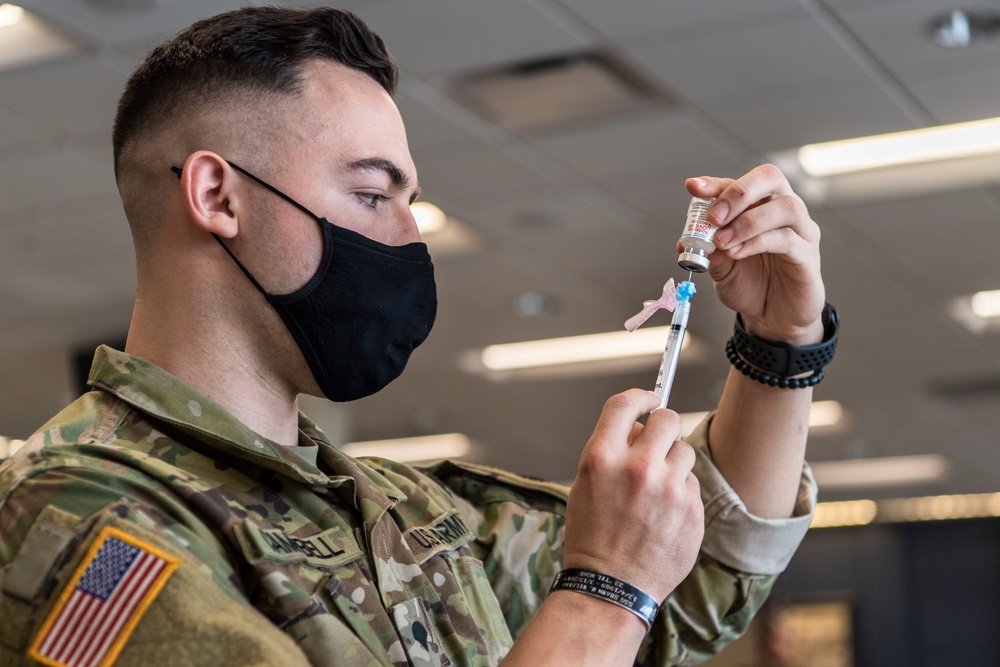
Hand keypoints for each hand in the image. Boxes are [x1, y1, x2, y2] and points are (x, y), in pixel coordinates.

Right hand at [563, 389, 703, 601]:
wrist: (610, 588)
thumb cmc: (592, 538)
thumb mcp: (585, 486)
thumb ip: (611, 450)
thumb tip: (639, 427)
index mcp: (602, 458)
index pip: (625, 404)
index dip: (641, 396)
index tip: (650, 399)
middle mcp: (637, 468)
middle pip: (667, 418)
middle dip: (664, 426)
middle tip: (658, 441)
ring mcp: (668, 489)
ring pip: (684, 451)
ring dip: (674, 462)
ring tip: (657, 490)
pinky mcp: (691, 510)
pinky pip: (692, 483)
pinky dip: (682, 492)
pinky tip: (665, 515)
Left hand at [684, 164, 824, 344]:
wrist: (773, 320)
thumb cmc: (751, 287)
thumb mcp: (721, 269)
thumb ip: (708, 252)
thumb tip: (687, 241)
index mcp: (760, 207)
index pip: (740, 183)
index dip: (716, 183)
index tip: (693, 187)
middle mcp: (784, 212)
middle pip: (771, 177)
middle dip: (738, 192)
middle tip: (715, 217)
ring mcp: (802, 232)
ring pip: (785, 207)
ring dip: (748, 221)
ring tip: (723, 242)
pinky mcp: (808, 256)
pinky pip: (787, 239)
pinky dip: (757, 242)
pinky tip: (737, 254)